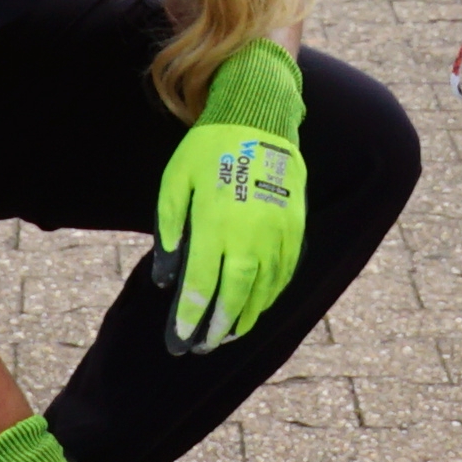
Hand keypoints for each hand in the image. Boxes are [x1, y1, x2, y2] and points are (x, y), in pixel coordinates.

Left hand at [151, 45, 308, 352]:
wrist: (257, 117)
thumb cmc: (208, 148)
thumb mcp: (175, 182)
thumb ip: (169, 227)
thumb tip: (168, 274)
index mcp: (214, 224)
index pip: (201, 284)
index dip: (191, 316)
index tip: (182, 338)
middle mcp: (248, 234)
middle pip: (234, 295)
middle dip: (218, 325)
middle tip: (205, 345)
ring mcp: (275, 231)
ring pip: (264, 288)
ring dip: (247, 315)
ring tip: (231, 333)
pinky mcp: (294, 225)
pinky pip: (286, 270)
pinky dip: (273, 292)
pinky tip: (260, 303)